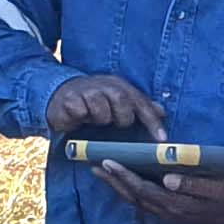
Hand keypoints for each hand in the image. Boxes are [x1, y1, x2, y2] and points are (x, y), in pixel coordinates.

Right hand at [45, 73, 167, 139]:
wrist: (61, 95)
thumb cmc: (95, 102)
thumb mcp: (117, 103)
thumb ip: (139, 107)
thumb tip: (162, 111)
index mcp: (119, 86)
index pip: (141, 102)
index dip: (152, 121)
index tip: (161, 139)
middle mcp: (104, 85)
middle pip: (122, 100)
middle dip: (122, 117)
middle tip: (115, 123)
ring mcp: (86, 90)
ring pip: (101, 110)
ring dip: (99, 118)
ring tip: (93, 118)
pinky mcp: (70, 99)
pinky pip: (81, 111)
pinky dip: (81, 117)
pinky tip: (78, 116)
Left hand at [95, 157, 223, 223]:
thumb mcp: (217, 187)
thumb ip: (193, 184)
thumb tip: (168, 179)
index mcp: (177, 205)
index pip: (143, 189)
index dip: (124, 176)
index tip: (108, 162)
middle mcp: (168, 212)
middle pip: (134, 196)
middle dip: (113, 181)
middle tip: (94, 165)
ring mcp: (169, 215)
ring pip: (136, 200)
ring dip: (118, 186)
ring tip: (103, 172)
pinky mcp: (172, 213)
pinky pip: (145, 202)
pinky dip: (131, 190)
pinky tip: (124, 182)